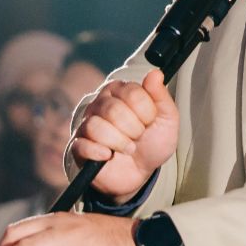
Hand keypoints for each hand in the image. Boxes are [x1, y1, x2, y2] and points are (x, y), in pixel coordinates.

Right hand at [73, 71, 178, 199]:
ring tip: (127, 149)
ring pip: (96, 126)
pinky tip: (109, 156)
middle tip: (138, 137)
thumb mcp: (166, 120)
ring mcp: (87, 124)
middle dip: (133, 129)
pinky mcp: (79, 146)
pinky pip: (83, 145)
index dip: (147, 112)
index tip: (149, 122)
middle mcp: (100, 103)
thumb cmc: (152, 142)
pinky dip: (100, 153)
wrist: (141, 173)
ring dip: (119, 142)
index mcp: (120, 91)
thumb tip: (155, 72)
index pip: (132, 93)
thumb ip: (160, 96)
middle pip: (113, 109)